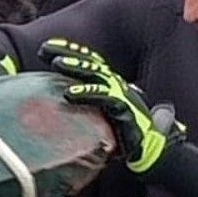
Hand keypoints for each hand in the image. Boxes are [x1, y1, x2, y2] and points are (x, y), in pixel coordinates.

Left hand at [39, 38, 182, 173]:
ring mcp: (121, 95)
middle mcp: (116, 84)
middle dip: (67, 53)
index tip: (47, 47)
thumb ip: (90, 107)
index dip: (71, 51)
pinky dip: (86, 94)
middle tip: (44, 49)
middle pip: (89, 63)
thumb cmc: (127, 134)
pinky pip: (103, 98)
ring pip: (96, 75)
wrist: (153, 149)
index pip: (89, 62)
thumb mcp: (104, 117)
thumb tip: (64, 102)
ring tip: (56, 62)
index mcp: (111, 84)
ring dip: (76, 67)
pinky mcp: (124, 109)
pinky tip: (68, 94)